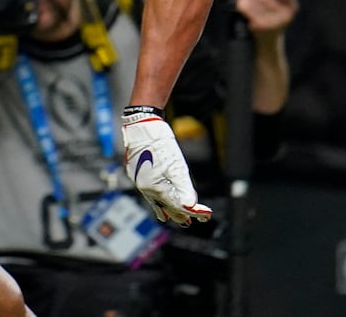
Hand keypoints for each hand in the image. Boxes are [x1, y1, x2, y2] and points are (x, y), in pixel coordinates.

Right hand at [122, 107, 211, 224]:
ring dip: (171, 210)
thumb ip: (183, 186)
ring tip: (181, 219)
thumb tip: (190, 205)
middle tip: (195, 220)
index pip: (178, 205)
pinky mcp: (138, 175)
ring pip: (158, 202)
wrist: (141, 124)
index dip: (194, 212)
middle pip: (167, 206)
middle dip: (182, 213)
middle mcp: (146, 188)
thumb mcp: (176, 164)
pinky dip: (160, 202)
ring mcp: (140, 182)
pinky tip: (162, 209)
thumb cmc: (159, 141)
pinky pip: (151, 195)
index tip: (206, 215)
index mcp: (155, 187)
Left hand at [234, 0, 297, 36]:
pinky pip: (252, 16)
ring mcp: (274, 23)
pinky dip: (245, 10)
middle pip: (267, 0)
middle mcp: (285, 16)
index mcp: (292, 7)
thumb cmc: (274, 17)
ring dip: (246, 0)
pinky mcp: (262, 28)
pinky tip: (240, 5)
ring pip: (257, 8)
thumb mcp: (282, 6)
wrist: (270, 41)